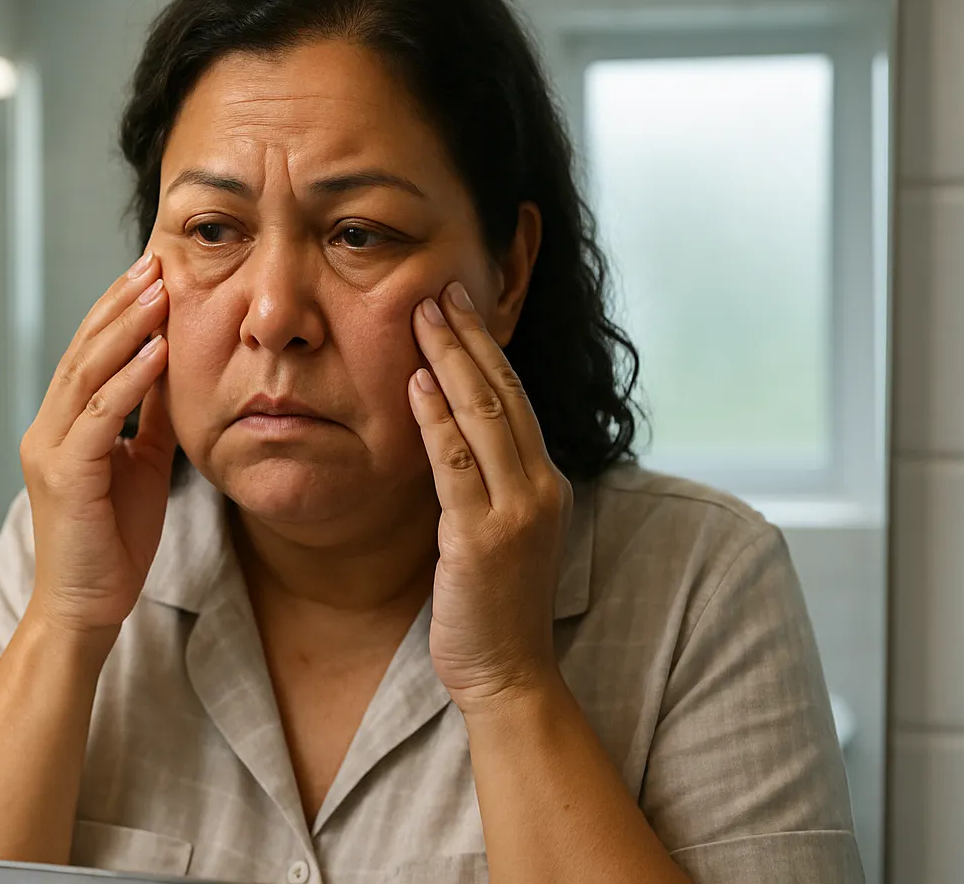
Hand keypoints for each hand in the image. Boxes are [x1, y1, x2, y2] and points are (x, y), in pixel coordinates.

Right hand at [18, 250, 176, 641]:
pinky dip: (129, 380)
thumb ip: (149, 418)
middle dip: (120, 303)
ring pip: (87, 374)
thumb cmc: (112, 543)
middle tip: (154, 261)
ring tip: (158, 289)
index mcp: (63, 426)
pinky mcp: (65, 476)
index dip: (118, 310)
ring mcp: (51, 450)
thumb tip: (172, 368)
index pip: (89, 354)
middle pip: (83, 351)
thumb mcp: (141, 465)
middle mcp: (47, 429)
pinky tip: (158, 351)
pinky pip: (100, 417)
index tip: (153, 271)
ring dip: (126, 328)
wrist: (86, 609)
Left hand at [409, 283, 573, 712]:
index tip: (461, 306)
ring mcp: (517, 512)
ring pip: (485, 417)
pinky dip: (437, 419)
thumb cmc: (492, 607)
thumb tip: (449, 431)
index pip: (516, 399)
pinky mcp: (483, 538)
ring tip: (426, 315)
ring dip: (453, 362)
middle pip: (505, 394)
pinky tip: (417, 382)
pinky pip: (456, 464)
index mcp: (546, 483)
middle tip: (442, 289)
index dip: (488, 349)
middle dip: (472, 338)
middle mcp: (541, 488)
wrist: (509, 675)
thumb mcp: (498, 532)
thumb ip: (484, 483)